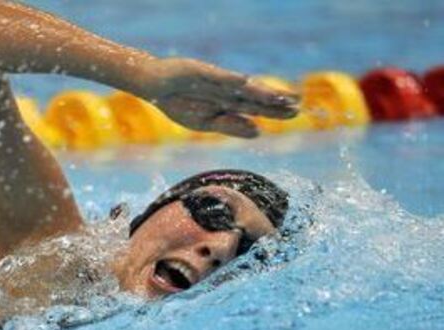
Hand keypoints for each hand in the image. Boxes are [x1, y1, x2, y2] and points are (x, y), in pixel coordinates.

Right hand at [138, 58, 299, 137]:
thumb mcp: (206, 122)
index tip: (296, 113)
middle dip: (275, 100)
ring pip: (241, 87)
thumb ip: (231, 126)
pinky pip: (215, 77)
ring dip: (259, 90)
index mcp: (228, 104)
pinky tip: (245, 82)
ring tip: (279, 94)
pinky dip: (229, 80)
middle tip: (299, 103)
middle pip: (255, 97)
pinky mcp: (199, 72)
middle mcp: (226, 91)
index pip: (257, 108)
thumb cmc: (179, 103)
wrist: (154, 87)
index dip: (275, 110)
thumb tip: (258, 132)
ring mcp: (214, 81)